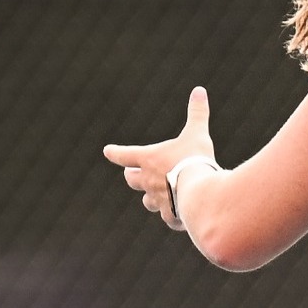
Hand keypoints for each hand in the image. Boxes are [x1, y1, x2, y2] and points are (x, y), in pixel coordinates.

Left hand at [103, 87, 217, 230]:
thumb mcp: (197, 134)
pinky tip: (179, 217)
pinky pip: (168, 217)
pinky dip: (172, 216)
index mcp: (148, 159)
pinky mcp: (170, 215)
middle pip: (131, 180)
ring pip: (147, 201)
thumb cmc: (195, 160)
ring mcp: (157, 199)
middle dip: (131, 176)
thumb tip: (199, 90)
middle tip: (131, 175)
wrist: (200, 191)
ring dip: (150, 197)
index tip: (108, 151)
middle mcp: (148, 180)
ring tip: (158, 196)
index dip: (115, 153)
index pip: (123, 155)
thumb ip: (197, 113)